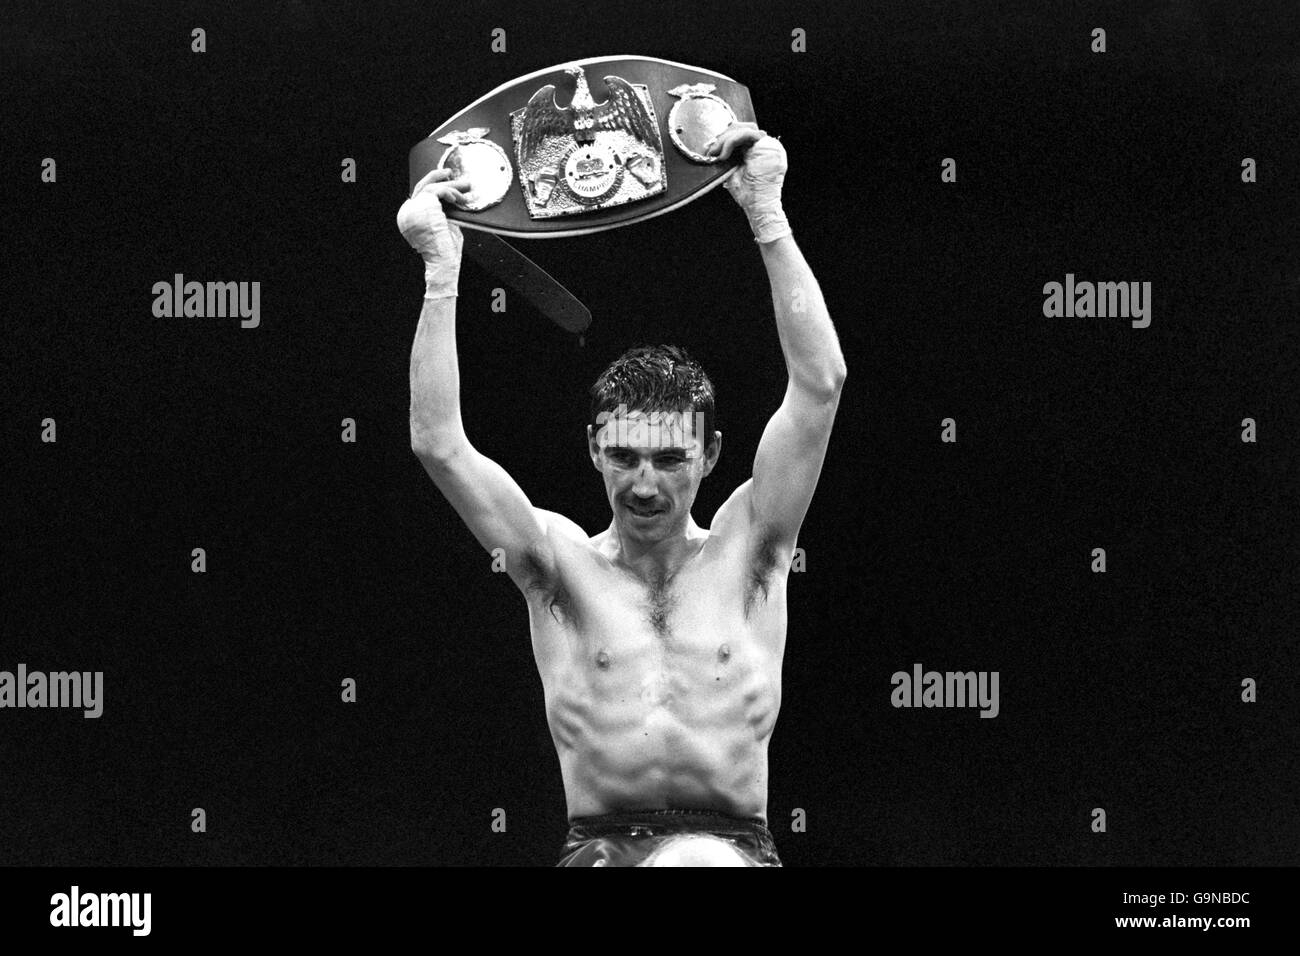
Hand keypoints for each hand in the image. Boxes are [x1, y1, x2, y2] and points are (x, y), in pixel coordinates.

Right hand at [397, 167, 471, 297]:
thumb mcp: (442, 226)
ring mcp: (413, 208)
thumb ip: (442, 212)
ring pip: (431, 187)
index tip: (447, 180)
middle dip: (438, 178)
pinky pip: (438, 191)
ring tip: (465, 187)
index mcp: (410, 217)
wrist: (443, 261)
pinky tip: (459, 198)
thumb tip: (451, 199)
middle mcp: (408, 212)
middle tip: (452, 173)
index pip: (420, 195)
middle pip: (422, 187)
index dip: (433, 185)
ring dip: (451, 186)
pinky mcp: (423, 205)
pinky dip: (450, 192)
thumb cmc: (446, 251)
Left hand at [706, 122, 790, 242]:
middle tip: (712, 150)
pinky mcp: (768, 147)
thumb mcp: (734, 169)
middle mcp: (767, 146)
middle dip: (724, 137)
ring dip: (725, 139)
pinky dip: (731, 142)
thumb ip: (730, 155)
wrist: (758, 207)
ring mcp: (770, 145)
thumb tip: (714, 145)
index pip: (743, 133)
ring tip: (716, 153)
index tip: (712, 148)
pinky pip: (747, 135)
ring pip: (744, 129)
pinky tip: (724, 155)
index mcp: (760, 150)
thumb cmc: (748, 194)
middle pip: (744, 127)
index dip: (726, 137)